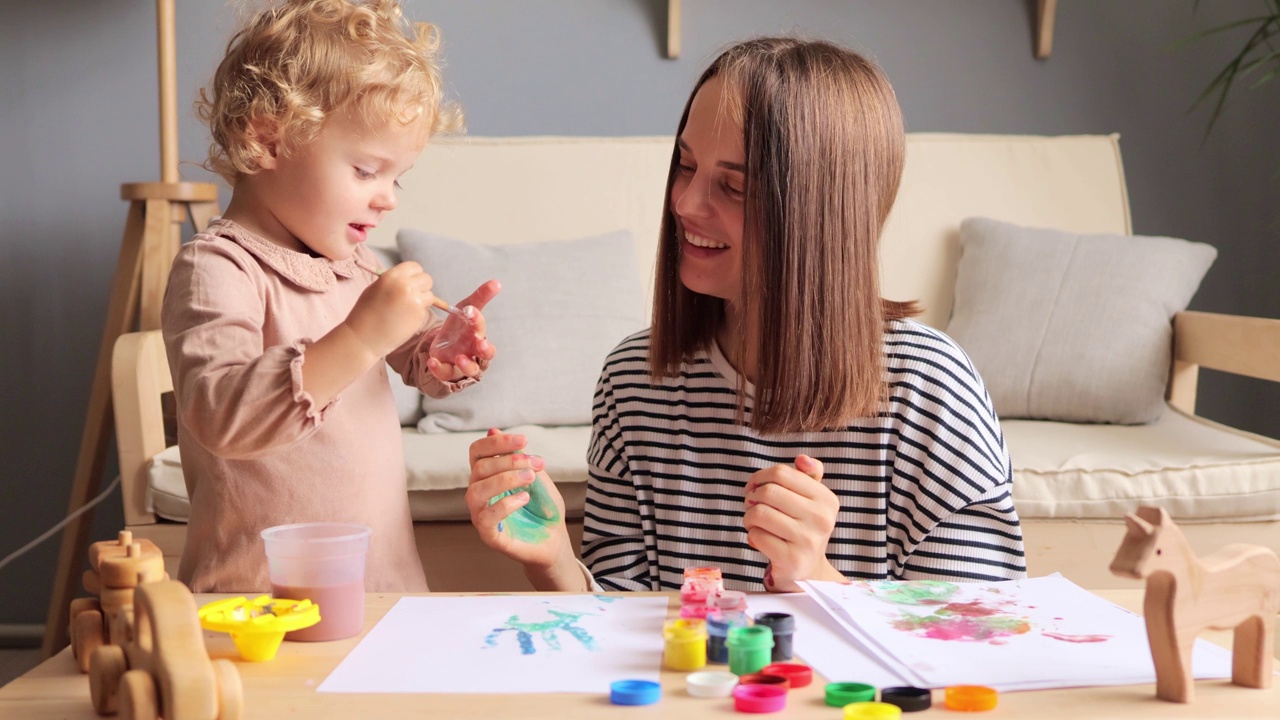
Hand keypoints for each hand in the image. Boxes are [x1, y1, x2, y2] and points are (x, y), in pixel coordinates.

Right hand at [343, 261, 435, 357]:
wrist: (363, 337)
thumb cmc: (365, 313)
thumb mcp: (375, 288)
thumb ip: (393, 281)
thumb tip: (408, 279)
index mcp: (392, 276)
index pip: (414, 267)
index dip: (413, 275)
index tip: (410, 282)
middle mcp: (405, 285)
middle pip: (427, 279)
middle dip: (421, 287)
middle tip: (411, 296)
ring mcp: (415, 300)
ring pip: (430, 295)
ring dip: (422, 300)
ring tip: (406, 309)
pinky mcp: (419, 315)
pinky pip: (425, 309)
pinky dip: (418, 313)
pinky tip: (404, 319)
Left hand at [427, 280, 500, 381]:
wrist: (444, 346)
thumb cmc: (460, 329)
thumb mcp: (467, 309)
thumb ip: (480, 297)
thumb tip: (496, 282)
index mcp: (478, 334)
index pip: (482, 329)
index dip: (478, 321)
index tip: (470, 311)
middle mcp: (474, 351)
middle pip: (486, 354)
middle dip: (485, 349)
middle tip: (480, 343)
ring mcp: (463, 363)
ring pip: (471, 369)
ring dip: (466, 364)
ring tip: (459, 357)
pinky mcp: (449, 371)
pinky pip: (447, 374)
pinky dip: (440, 369)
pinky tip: (432, 361)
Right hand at [466, 429, 573, 570]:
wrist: (555, 538)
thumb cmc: (543, 506)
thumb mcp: (535, 475)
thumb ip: (516, 456)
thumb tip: (492, 430)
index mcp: (487, 477)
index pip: (477, 452)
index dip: (496, 443)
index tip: (524, 440)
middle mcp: (479, 494)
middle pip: (480, 468)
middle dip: (510, 461)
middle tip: (536, 463)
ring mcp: (481, 515)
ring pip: (476, 491)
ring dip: (506, 479)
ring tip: (530, 478)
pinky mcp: (489, 535)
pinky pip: (485, 517)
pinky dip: (505, 503)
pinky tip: (524, 498)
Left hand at [743, 455, 844, 591]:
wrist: (806, 570)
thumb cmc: (802, 528)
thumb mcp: (811, 500)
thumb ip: (808, 475)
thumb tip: (802, 459)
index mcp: (826, 499)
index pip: (782, 473)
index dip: (760, 477)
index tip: (754, 487)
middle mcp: (822, 519)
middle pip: (769, 491)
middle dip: (752, 497)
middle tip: (752, 506)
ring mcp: (808, 540)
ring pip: (760, 513)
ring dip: (749, 517)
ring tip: (754, 522)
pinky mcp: (791, 559)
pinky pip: (757, 536)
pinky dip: (752, 535)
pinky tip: (759, 538)